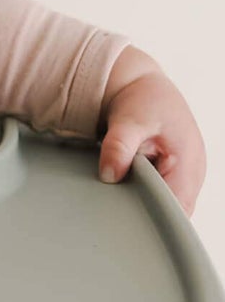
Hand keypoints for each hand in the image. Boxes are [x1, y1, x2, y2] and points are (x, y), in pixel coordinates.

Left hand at [97, 47, 205, 214]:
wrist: (145, 87)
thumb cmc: (144, 100)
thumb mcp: (128, 120)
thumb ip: (118, 147)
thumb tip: (109, 175)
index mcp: (188, 164)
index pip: (176, 208)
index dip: (151, 215)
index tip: (123, 213)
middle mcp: (193, 175)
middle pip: (173, 211)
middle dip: (146, 211)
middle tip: (114, 205)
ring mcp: (185, 177)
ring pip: (167, 204)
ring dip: (144, 201)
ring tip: (119, 193)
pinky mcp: (174, 175)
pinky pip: (162, 194)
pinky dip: (144, 192)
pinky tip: (125, 186)